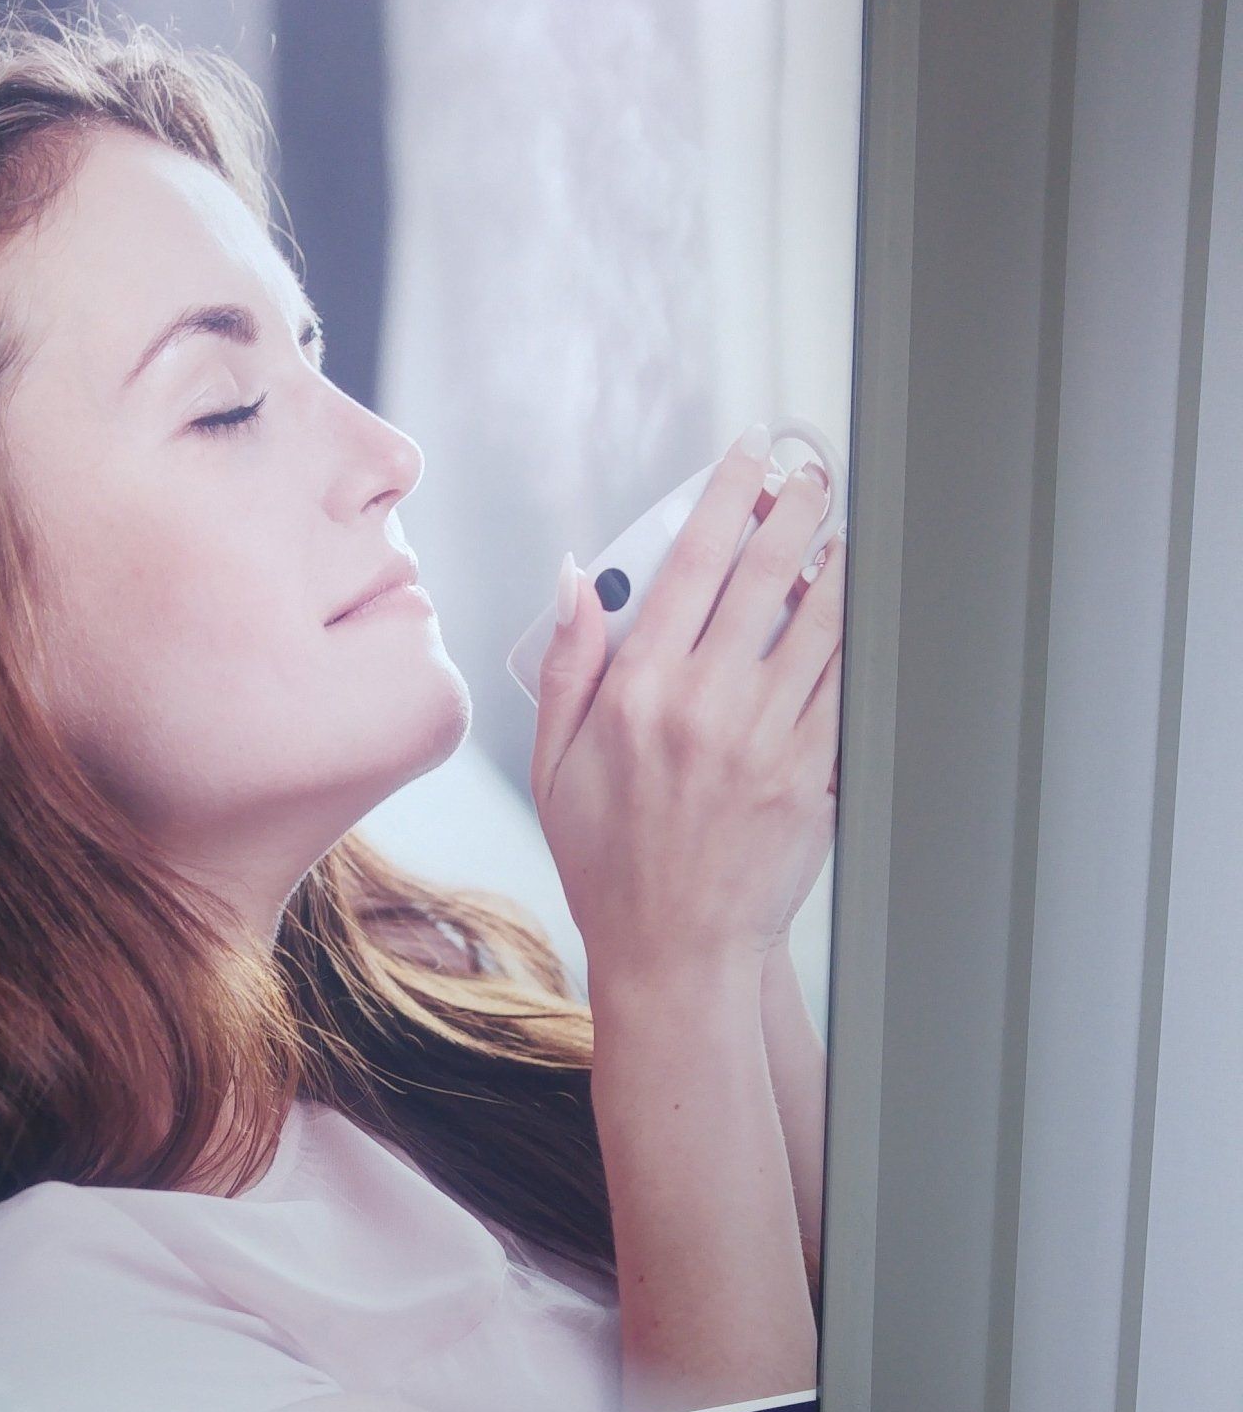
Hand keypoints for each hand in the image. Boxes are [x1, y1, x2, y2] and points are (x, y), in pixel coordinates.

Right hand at [530, 430, 844, 1007]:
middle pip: (765, 576)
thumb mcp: (554, 765)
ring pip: (819, 625)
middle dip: (796, 510)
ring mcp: (766, 742)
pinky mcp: (810, 777)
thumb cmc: (606, 863)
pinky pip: (844, 688)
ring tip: (843, 532)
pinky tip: (857, 614)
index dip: (725, 497)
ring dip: (837, 565)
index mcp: (639, 694)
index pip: (690, 565)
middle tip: (813, 473)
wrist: (674, 952)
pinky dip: (855, 640)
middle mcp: (705, 707)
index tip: (746, 459)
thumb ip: (567, 665)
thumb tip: (573, 579)